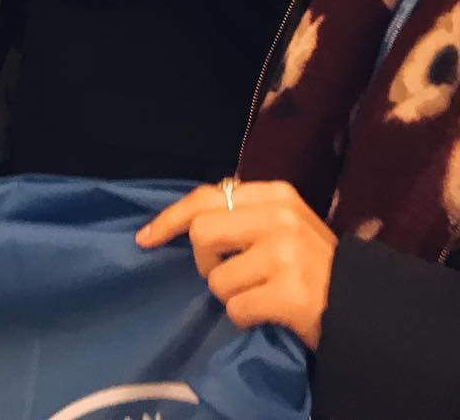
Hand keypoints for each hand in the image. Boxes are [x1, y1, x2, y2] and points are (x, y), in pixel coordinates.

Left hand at [136, 180, 336, 349]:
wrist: (367, 311)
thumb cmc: (315, 269)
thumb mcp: (283, 227)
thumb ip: (244, 216)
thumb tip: (187, 221)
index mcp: (276, 194)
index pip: (206, 196)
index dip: (170, 218)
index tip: (145, 238)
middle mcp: (280, 217)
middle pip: (201, 233)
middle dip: (206, 263)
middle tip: (229, 277)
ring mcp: (286, 253)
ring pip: (216, 278)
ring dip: (230, 296)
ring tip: (259, 296)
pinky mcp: (290, 292)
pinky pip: (236, 308)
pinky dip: (245, 318)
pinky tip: (268, 315)